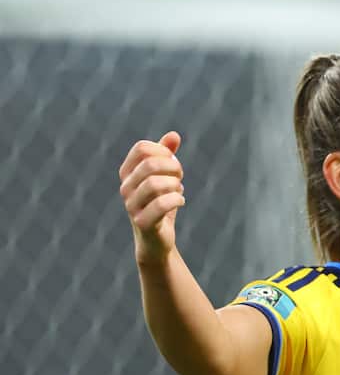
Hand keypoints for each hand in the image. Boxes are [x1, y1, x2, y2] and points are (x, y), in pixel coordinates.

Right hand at [119, 131, 184, 265]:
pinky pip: (160, 205)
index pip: (142, 148)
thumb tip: (174, 135)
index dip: (163, 151)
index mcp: (127, 172)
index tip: (173, 163)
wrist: (157, 239)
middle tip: (180, 178)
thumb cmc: (160, 204)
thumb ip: (167, 155)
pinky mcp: (142, 222)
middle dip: (173, 167)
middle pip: (150, 164)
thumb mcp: (165, 177)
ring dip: (175, 185)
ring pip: (155, 184)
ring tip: (179, 191)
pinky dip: (177, 200)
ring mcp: (131, 205)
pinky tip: (180, 201)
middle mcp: (125, 187)